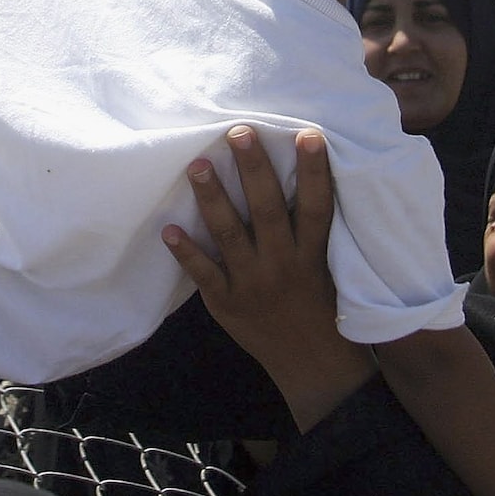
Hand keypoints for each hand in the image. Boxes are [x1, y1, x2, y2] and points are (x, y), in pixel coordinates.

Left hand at [162, 126, 370, 429]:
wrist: (310, 363)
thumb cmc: (319, 304)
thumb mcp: (326, 266)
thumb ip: (310, 230)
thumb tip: (298, 176)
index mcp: (312, 254)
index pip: (316, 206)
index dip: (314, 171)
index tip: (307, 134)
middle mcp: (283, 265)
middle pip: (267, 211)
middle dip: (253, 170)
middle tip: (238, 132)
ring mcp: (253, 284)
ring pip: (230, 234)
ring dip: (212, 198)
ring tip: (196, 165)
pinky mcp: (227, 303)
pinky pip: (204, 274)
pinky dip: (186, 252)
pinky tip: (168, 228)